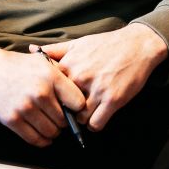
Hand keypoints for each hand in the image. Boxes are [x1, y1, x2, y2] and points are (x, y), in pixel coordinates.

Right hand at [0, 39, 85, 147]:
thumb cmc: (17, 65)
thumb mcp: (42, 62)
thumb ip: (61, 76)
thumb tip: (80, 97)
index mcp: (51, 76)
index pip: (78, 102)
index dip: (78, 108)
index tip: (73, 110)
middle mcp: (40, 92)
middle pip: (64, 120)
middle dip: (63, 122)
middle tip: (59, 119)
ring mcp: (25, 107)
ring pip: (51, 132)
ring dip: (53, 133)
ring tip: (51, 127)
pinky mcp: (12, 119)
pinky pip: (34, 139)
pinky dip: (42, 141)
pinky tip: (43, 136)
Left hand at [32, 24, 167, 132]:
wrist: (137, 45)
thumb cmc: (105, 45)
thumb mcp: (78, 44)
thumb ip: (54, 50)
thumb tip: (31, 50)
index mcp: (69, 66)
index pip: (50, 92)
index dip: (52, 99)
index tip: (57, 102)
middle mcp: (80, 78)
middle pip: (63, 108)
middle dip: (67, 112)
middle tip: (73, 111)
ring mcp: (97, 90)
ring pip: (79, 119)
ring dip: (82, 119)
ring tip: (87, 112)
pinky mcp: (113, 100)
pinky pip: (96, 124)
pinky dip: (96, 124)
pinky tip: (98, 116)